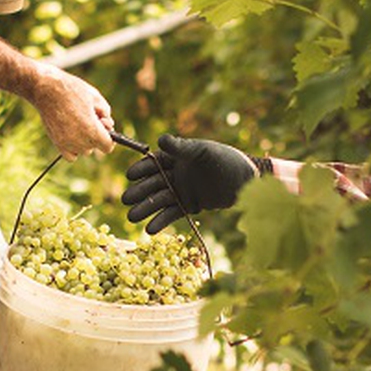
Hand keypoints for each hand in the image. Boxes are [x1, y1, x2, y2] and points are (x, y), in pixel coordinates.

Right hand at [31, 67, 114, 158]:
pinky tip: (72, 134)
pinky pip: (71, 155)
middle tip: (89, 118)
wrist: (46, 89)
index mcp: (92, 131)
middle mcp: (80, 141)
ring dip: (85, 141)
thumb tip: (108, 124)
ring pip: (83, 151)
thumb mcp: (95, 97)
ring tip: (78, 122)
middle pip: (95, 147)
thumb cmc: (72, 90)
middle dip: (96, 135)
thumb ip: (106, 113)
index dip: (109, 137)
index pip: (108, 147)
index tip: (104, 127)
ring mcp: (67, 144)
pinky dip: (74, 148)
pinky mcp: (57, 143)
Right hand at [123, 134, 259, 233]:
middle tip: (125, 200)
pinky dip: (160, 221)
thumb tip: (159, 140)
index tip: (130, 175)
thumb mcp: (203, 151)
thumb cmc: (225, 160)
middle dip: (139, 192)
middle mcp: (175, 174)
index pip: (153, 163)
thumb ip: (181, 148)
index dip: (141, 169)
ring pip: (159, 200)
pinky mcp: (188, 206)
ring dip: (145, 209)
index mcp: (176, 157)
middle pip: (152, 183)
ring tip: (131, 218)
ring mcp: (180, 191)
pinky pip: (171, 214)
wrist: (244, 182)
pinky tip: (149, 230)